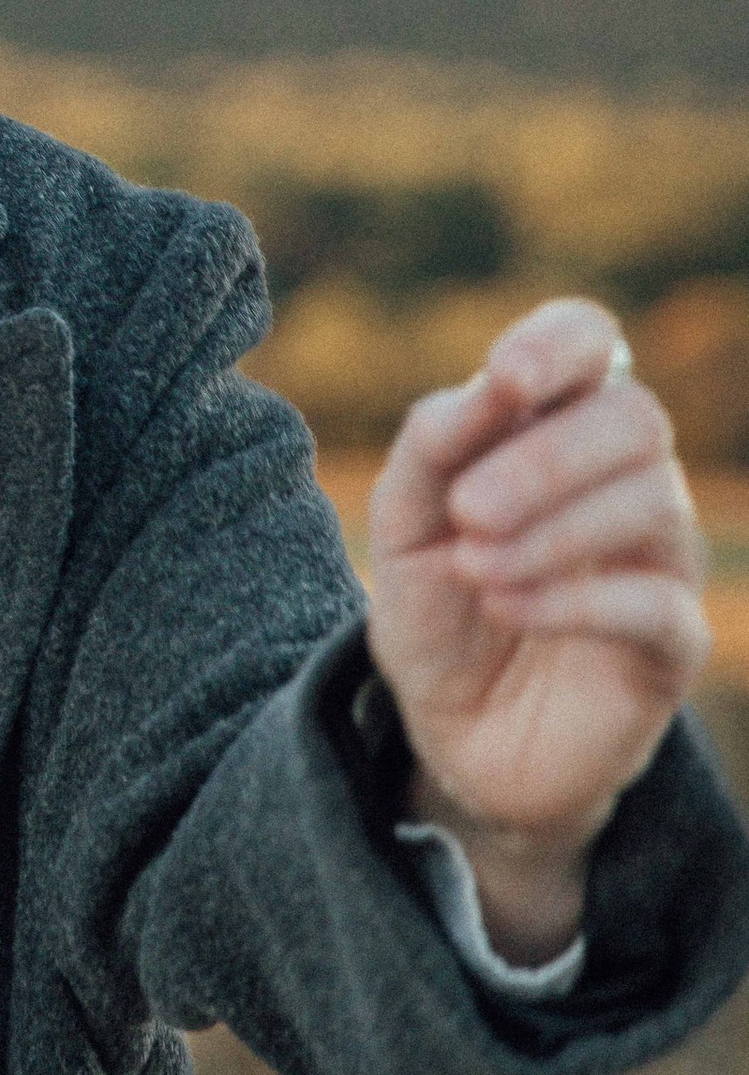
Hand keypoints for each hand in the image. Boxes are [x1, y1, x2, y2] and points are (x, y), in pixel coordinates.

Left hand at [366, 299, 710, 962]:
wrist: (453, 731)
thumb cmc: (436, 606)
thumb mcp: (403, 524)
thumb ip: (432, 446)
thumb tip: (485, 388)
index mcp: (558, 427)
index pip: (594, 343)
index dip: (561, 344)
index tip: (508, 378)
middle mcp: (626, 478)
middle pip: (633, 419)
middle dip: (547, 457)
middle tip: (469, 512)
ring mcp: (660, 560)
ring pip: (653, 503)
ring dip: (553, 530)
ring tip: (476, 569)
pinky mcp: (671, 646)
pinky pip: (657, 604)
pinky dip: (576, 599)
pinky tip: (508, 607)